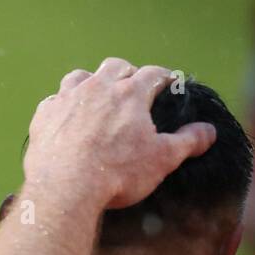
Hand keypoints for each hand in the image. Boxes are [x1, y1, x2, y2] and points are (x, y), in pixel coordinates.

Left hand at [23, 58, 215, 208]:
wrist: (66, 187)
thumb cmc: (117, 173)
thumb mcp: (162, 160)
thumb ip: (187, 141)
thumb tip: (209, 131)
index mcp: (130, 94)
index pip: (153, 74)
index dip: (164, 77)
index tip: (168, 83)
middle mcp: (98, 87)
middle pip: (116, 67)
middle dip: (127, 74)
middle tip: (132, 87)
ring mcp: (67, 98)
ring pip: (81, 76)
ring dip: (91, 82)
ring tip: (96, 96)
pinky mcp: (44, 115)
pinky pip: (54, 100)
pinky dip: (63, 105)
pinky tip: (66, 117)